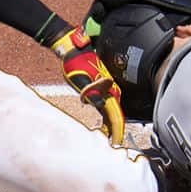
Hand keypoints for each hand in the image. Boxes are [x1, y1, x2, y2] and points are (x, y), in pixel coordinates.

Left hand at [49, 26, 125, 144]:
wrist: (73, 48)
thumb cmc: (74, 61)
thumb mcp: (79, 77)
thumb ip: (91, 91)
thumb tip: (100, 103)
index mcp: (107, 89)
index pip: (115, 115)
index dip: (116, 130)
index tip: (116, 142)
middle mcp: (110, 89)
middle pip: (115, 114)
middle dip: (116, 129)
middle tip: (114, 143)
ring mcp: (107, 88)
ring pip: (112, 109)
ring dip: (112, 123)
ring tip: (111, 137)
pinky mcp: (101, 87)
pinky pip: (107, 104)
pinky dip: (107, 115)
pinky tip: (104, 122)